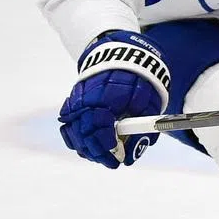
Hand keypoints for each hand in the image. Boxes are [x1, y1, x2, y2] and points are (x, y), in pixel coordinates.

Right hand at [58, 31, 170, 169]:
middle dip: (98, 153)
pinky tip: (92, 145)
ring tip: (104, 155)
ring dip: (87, 149)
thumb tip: (132, 156)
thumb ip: (142, 129)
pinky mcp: (71, 104)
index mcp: (105, 97)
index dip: (107, 148)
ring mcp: (75, 102)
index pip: (98, 129)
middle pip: (83, 135)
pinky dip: (78, 139)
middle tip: (113, 162)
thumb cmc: (139, 81)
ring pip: (73, 134)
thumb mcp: (149, 103)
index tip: (119, 160)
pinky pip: (69, 128)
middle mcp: (85, 100)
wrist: (121, 56)